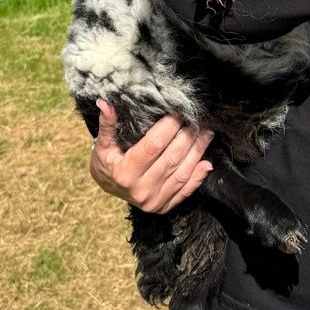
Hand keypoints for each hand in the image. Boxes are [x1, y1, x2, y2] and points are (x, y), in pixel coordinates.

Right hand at [89, 99, 212, 212]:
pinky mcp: (163, 206)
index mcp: (125, 173)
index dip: (168, 127)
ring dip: (197, 152)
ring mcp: (153, 200)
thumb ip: (107, 124)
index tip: (179, 113)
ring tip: (206, 134)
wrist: (108, 187)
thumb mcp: (102, 144)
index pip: (153, 146)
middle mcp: (140, 189)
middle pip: (172, 158)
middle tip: (197, 120)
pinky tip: (206, 162)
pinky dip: (198, 176)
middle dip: (187, 136)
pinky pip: (185, 191)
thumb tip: (105, 103)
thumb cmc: (106, 162)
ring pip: (182, 173)